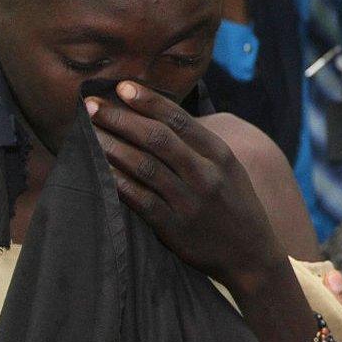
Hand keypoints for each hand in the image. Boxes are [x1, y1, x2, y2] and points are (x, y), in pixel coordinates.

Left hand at [85, 81, 285, 292]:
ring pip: (144, 166)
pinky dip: (118, 182)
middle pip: (157, 138)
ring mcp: (189, 202)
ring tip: (89, 133)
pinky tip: (99, 170)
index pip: (180, 120)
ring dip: (112, 146)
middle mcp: (206, 175)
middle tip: (92, 106)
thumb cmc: (236, 205)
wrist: (252, 255)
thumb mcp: (230, 169)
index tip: (122, 86)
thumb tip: (161, 118)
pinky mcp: (174, 228)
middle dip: (121, 118)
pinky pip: (140, 199)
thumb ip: (201, 146)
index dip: (148, 101)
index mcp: (220, 155)